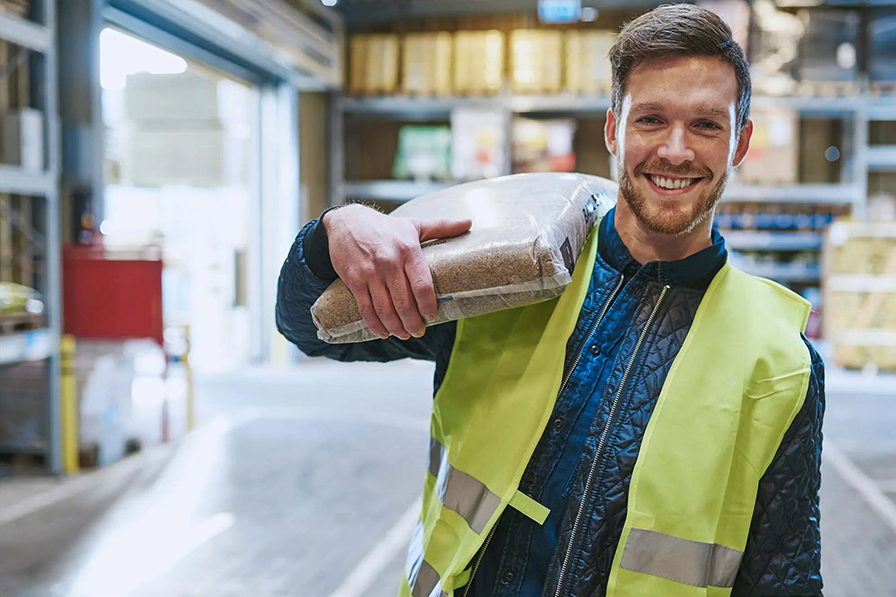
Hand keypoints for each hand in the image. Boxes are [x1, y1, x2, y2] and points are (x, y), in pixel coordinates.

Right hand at [323, 205, 471, 339]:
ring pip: (385, 309)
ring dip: (396, 327)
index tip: (432, 316)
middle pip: (404, 303)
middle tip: (419, 331)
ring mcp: (370, 273)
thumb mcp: (414, 224)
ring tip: (404, 334)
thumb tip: (469, 222)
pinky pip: (366, 309)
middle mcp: (389, 262)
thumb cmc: (385, 227)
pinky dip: (376, 325)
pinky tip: (384, 332)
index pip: (422, 285)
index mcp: (408, 249)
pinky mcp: (354, 280)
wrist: (347, 222)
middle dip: (413, 323)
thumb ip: (442, 226)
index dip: (428, 306)